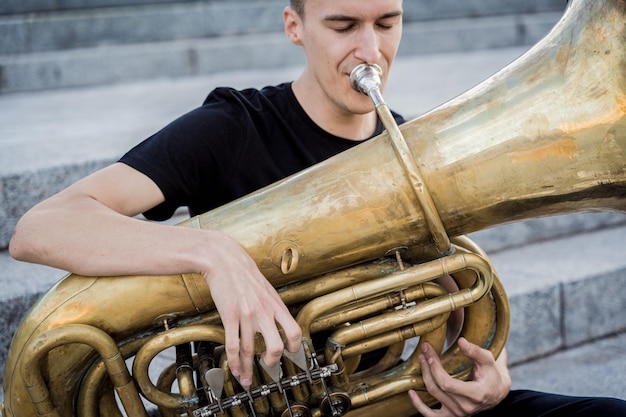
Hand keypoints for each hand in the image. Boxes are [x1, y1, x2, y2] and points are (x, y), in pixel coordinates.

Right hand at [202, 233, 301, 386]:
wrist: (224, 259)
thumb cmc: (244, 273)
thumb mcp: (266, 288)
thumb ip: (273, 306)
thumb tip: (278, 322)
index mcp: (276, 304)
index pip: (295, 331)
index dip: (295, 347)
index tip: (290, 355)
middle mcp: (264, 311)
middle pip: (277, 346)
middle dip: (273, 362)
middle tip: (268, 366)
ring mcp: (247, 315)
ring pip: (250, 351)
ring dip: (249, 369)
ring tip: (247, 379)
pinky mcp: (229, 316)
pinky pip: (233, 345)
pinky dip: (234, 361)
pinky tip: (234, 368)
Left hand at [408, 338, 510, 416]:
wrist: (496, 392)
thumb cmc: (491, 374)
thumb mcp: (488, 360)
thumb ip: (475, 351)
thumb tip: (461, 341)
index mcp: (476, 394)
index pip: (447, 383)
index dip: (435, 369)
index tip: (429, 353)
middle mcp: (465, 407)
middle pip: (438, 388)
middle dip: (428, 368)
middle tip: (424, 352)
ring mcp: (457, 414)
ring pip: (433, 396)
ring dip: (424, 377)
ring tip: (421, 361)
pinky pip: (431, 416)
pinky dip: (419, 405)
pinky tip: (411, 393)